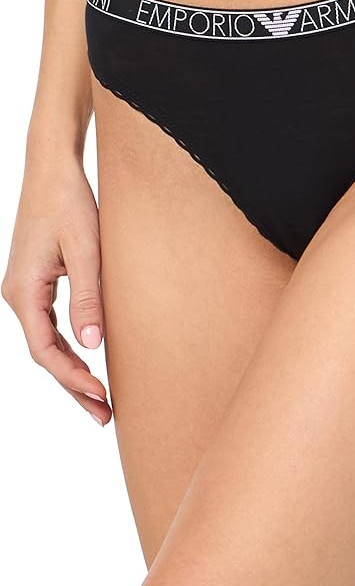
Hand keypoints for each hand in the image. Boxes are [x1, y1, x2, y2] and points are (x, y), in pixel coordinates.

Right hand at [2, 157, 110, 425]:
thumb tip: (92, 344)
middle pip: (45, 354)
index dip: (73, 377)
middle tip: (105, 415)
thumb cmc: (69, 203)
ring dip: (72, 370)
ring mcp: (26, 290)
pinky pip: (49, 326)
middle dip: (73, 386)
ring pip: (47, 343)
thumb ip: (88, 297)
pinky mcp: (38, 282)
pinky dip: (69, 348)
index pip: (46, 350)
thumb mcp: (85, 251)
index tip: (103, 396)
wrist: (53, 169)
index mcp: (23, 292)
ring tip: (101, 399)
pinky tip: (89, 360)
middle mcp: (18, 295)